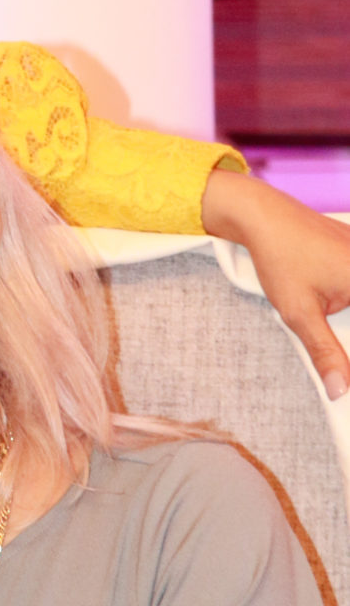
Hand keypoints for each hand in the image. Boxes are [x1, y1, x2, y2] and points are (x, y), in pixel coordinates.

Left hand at [203, 169, 349, 399]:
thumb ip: (325, 353)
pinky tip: (324, 293)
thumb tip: (340, 388)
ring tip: (317, 300)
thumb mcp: (300, 313)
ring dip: (341, 315)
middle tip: (326, 334)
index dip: (349, 350)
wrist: (264, 216)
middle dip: (344, 334)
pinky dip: (343, 295)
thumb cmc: (281, 256)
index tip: (343, 365)